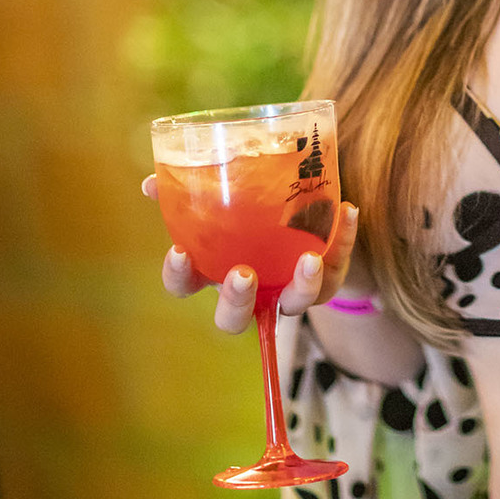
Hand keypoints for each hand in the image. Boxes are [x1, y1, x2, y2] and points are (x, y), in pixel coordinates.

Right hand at [142, 175, 360, 335]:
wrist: (305, 220)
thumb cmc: (250, 214)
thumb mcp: (221, 198)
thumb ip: (189, 187)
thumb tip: (152, 180)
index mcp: (216, 270)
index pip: (186, 286)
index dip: (179, 276)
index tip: (181, 251)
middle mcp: (253, 291)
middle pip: (235, 317)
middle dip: (237, 301)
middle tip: (243, 275)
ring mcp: (290, 291)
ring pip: (295, 304)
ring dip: (303, 285)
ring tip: (310, 258)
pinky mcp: (327, 280)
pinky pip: (338, 268)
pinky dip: (344, 239)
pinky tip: (347, 210)